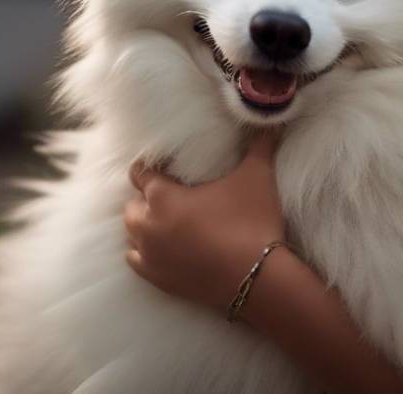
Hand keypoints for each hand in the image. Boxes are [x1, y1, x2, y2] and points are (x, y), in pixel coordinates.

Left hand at [123, 132, 285, 308]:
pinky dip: (143, 252)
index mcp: (163, 196)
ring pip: (132, 233)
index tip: (168, 165)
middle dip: (146, 197)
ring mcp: (150, 255)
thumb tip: (271, 123)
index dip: (154, 167)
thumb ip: (260, 145)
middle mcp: (147, 225)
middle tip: (171, 193)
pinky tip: (160, 247)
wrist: (257, 277)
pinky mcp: (158, 279)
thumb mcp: (257, 175)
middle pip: (133, 204)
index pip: (142, 174)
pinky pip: (136, 261)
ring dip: (144, 224)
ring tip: (166, 219)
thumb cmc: (252, 221)